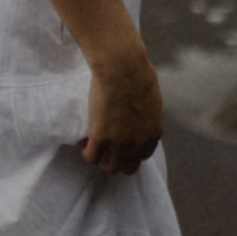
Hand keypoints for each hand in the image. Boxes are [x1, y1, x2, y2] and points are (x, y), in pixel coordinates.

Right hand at [81, 39, 162, 176]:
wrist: (122, 68)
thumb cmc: (138, 75)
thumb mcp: (151, 101)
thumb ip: (146, 117)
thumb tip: (138, 117)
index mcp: (153, 134)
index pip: (142, 157)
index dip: (130, 153)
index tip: (120, 144)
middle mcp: (137, 144)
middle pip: (126, 167)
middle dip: (116, 159)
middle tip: (106, 147)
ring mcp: (119, 143)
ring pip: (108, 167)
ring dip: (101, 159)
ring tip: (93, 145)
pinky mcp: (100, 138)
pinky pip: (91, 158)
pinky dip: (86, 153)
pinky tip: (83, 142)